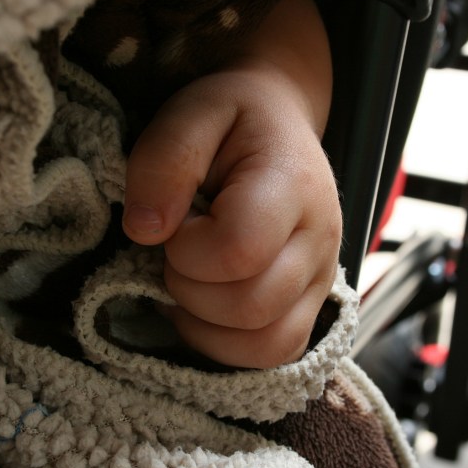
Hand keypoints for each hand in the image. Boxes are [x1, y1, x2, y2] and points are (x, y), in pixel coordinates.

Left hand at [122, 64, 340, 368]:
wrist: (279, 124)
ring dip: (206, 325)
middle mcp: (320, 241)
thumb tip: (145, 232)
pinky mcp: (311, 306)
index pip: (239, 251)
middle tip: (177, 250)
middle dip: (189, 288)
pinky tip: (205, 307)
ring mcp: (321, 280)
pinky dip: (226, 346)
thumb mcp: (190, 113)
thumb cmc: (233, 119)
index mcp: (293, 185)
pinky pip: (273, 354)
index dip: (186, 249)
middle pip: (251, 307)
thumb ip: (163, 163)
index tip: (173, 221)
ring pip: (266, 345)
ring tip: (191, 278)